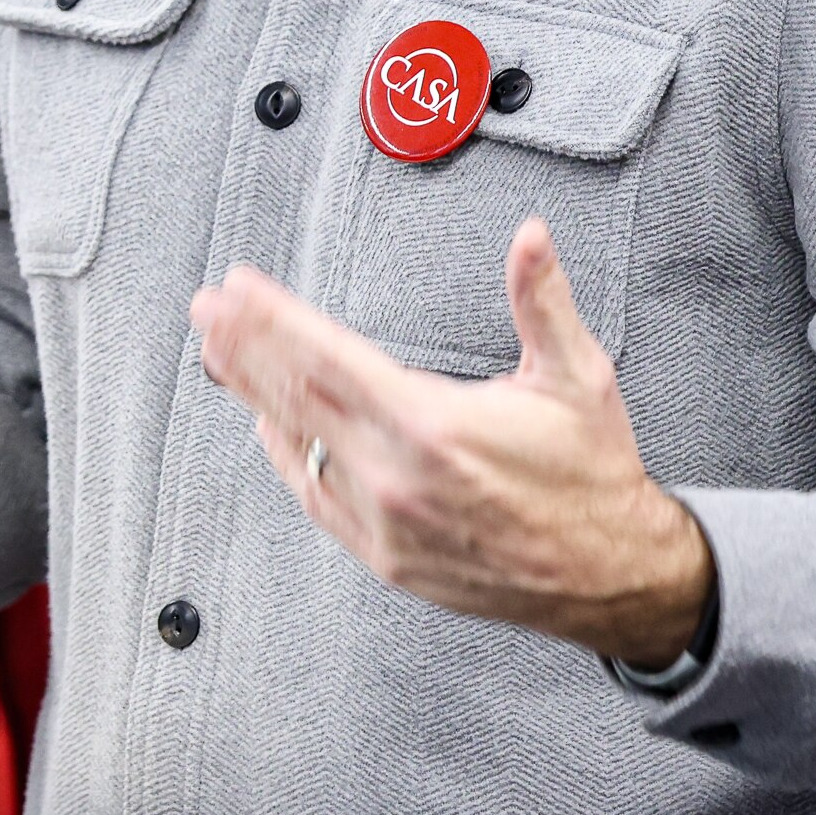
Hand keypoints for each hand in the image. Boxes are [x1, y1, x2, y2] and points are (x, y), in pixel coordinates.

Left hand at [189, 217, 711, 665]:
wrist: (608, 576)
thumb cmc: (591, 479)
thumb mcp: (577, 377)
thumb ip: (542, 300)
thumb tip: (531, 239)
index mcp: (436, 427)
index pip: (329, 360)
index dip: (274, 320)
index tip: (239, 289)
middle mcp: (398, 478)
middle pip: (297, 399)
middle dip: (243, 347)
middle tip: (206, 309)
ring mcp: (386, 522)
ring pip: (298, 448)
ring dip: (254, 395)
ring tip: (219, 353)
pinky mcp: (386, 556)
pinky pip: (316, 496)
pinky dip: (286, 455)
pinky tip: (267, 425)